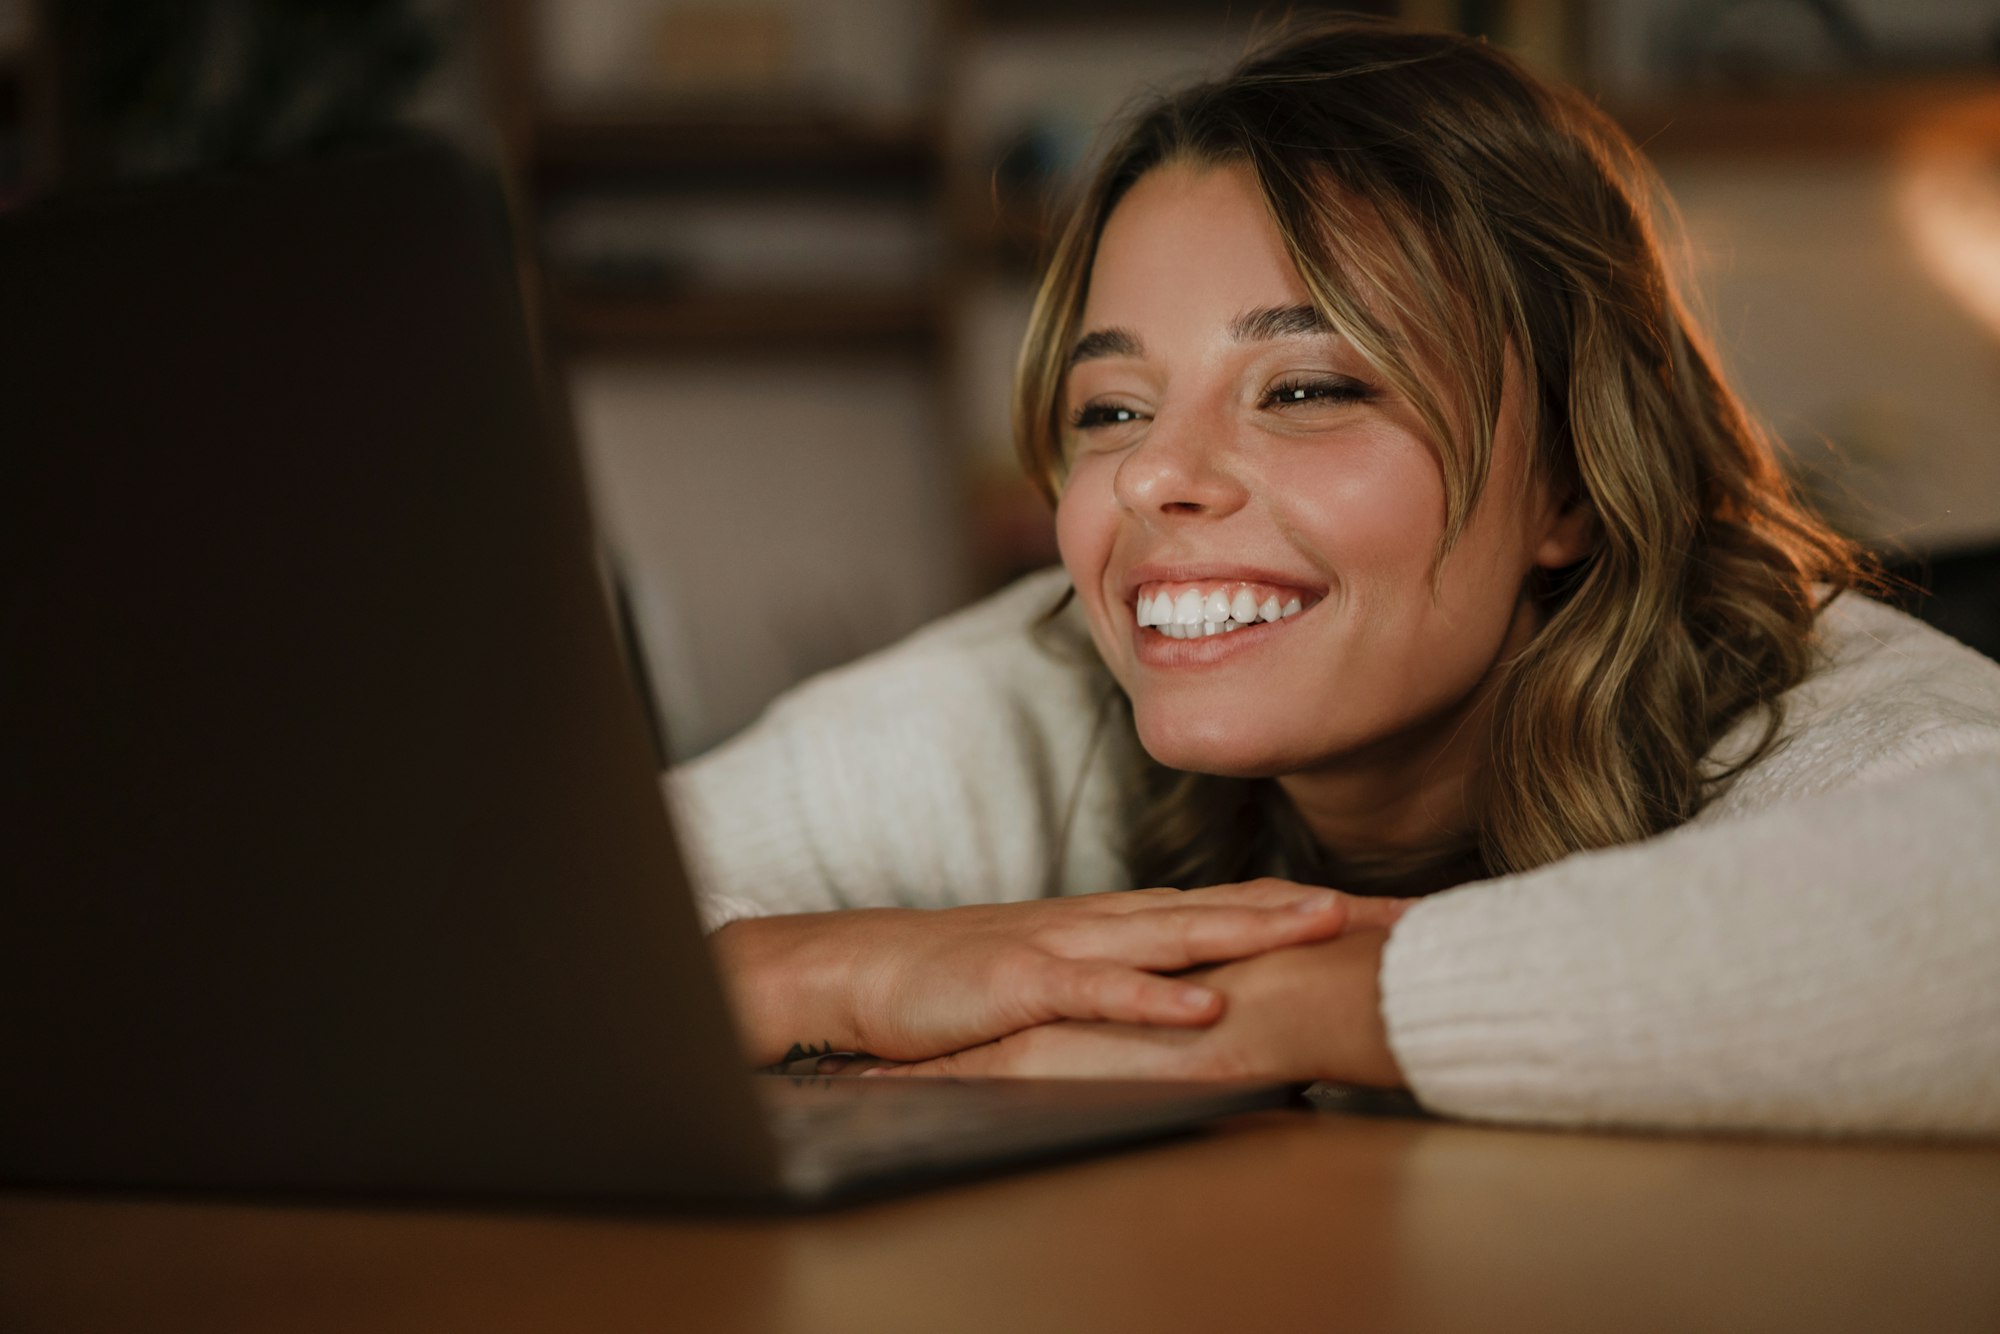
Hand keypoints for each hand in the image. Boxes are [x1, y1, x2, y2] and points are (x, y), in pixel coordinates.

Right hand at [868, 931, 1403, 1086]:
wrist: (869, 971)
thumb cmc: (971, 982)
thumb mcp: (1068, 979)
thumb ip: (1135, 983)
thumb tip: (1213, 1006)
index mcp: (1124, 923)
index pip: (1237, 906)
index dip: (1316, 906)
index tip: (1394, 917)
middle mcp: (1108, 922)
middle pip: (1230, 908)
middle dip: (1318, 909)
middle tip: (1403, 914)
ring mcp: (1068, 946)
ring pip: (1175, 934)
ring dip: (1255, 930)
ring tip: (1327, 925)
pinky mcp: (1024, 984)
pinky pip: (1097, 991)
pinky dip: (1152, 1001)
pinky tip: (1203, 1008)